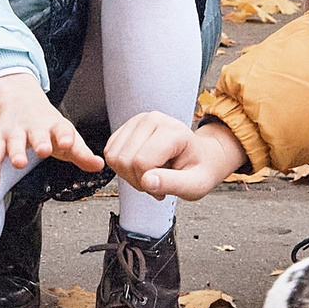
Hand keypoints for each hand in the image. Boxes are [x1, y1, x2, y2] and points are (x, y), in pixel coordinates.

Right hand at [0, 72, 105, 187]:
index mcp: (54, 125)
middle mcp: (34, 126)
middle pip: (37, 133)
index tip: (69, 143)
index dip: (65, 136)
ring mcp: (15, 132)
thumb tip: (100, 166)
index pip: (62, 128)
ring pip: (14, 141)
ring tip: (19, 163)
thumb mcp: (66, 135)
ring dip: (16, 151)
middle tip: (44, 150)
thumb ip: (81, 154)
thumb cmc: (47, 125)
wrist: (20, 100)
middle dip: (40, 141)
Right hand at [103, 112, 246, 200]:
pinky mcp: (127, 127)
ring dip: (128, 174)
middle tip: (156, 181)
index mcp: (173, 131)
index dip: (147, 183)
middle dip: (136, 180)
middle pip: (124, 160)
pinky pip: (109, 153)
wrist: (199, 157)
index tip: (163, 187)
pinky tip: (140, 167)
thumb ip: (173, 184)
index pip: (141, 162)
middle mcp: (153, 120)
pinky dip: (121, 167)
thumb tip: (147, 181)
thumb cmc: (198, 169)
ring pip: (113, 157)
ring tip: (150, 174)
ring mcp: (138, 121)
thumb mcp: (195, 185)